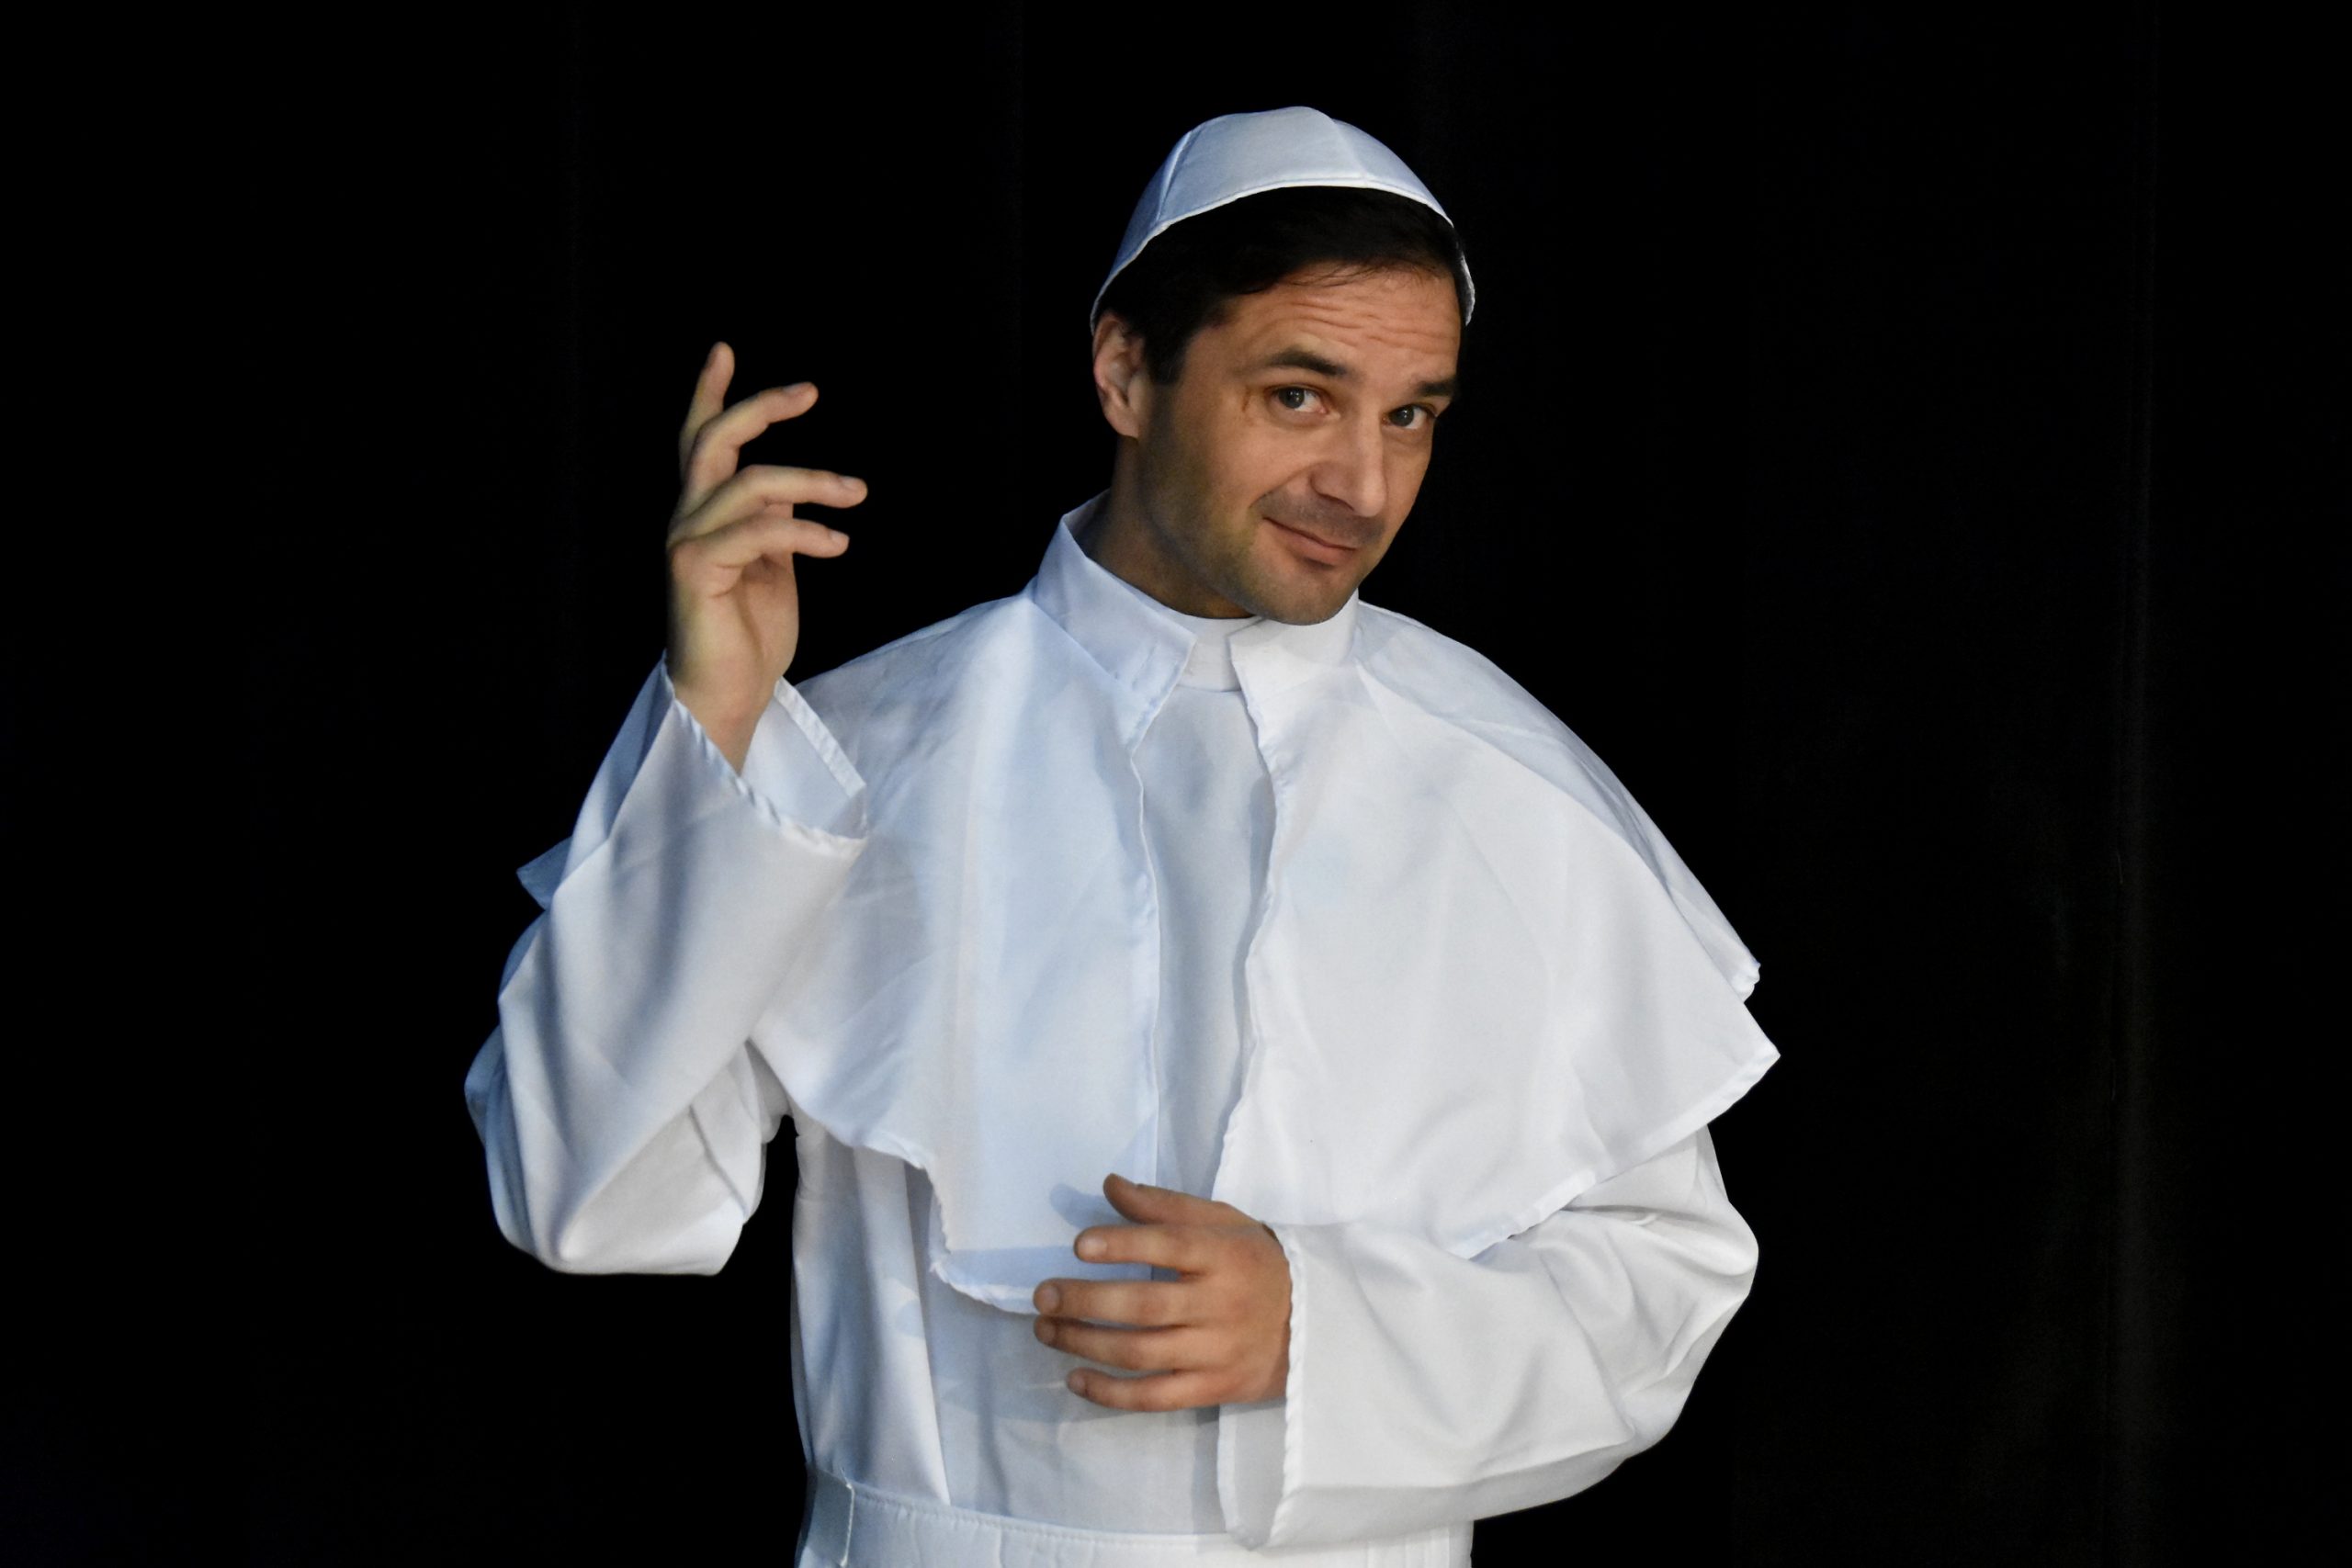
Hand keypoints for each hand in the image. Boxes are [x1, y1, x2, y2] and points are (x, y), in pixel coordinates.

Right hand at [665, 341, 867, 769]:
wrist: (729, 695)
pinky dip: (806, 530)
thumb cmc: (750, 637)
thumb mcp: (773, 567)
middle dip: (760, 406)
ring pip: (750, 482)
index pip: (700, 443)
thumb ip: (774, 523)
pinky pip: (760, 530)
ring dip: (813, 481)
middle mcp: (686, 520)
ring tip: (856, 494)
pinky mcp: (694, 568)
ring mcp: (685, 542)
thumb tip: (792, 489)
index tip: (724, 350)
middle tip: (810, 390)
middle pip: (714, 440)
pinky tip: (837, 543)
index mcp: (704, 515)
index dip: (710, 394)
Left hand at [1032, 1174, 1291, 1410]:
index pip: (1171, 1246)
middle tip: (1043, 1295)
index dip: (1123, 1245)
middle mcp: (1220, 1305)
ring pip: (1142, 1353)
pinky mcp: (1213, 1389)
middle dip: (1087, 1302)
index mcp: (1224, 1255)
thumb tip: (1110, 1185)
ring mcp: (1217, 1352)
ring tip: (1047, 1329)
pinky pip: (1155, 1398)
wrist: (1313, 1323)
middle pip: (1145, 1306)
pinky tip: (1075, 1379)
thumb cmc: (1255, 1263)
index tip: (1080, 1245)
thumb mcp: (1222, 1221)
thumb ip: (1164, 1205)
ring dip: (1086, 1344)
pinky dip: (1111, 1393)